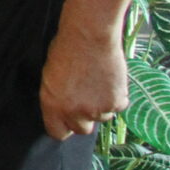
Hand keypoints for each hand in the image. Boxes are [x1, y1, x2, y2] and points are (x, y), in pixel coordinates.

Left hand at [41, 17, 127, 140]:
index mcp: (52, 105)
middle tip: (86, 99)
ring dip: (102, 106)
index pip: (58, 133)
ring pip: (102, 117)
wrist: (89, 36)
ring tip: (98, 82)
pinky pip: (119, 106)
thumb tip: (64, 111)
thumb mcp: (50, 77)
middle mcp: (74, 112)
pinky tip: (110, 80)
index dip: (64, 127)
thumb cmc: (66, 49)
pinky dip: (117, 96)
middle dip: (84, 118)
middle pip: (82, 129)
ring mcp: (97, 109)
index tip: (68, 121)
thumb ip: (57, 99)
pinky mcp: (116, 102)